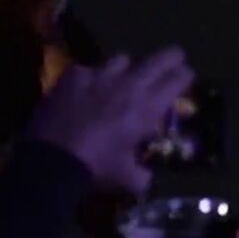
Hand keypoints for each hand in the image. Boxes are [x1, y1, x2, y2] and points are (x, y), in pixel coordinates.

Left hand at [26, 47, 193, 194]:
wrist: (51, 161)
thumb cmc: (98, 168)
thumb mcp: (128, 179)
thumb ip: (142, 175)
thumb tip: (146, 178)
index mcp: (149, 105)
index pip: (179, 78)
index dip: (186, 76)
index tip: (187, 78)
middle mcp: (130, 84)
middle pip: (159, 58)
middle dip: (171, 58)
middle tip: (174, 60)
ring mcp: (100, 76)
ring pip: (123, 59)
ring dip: (128, 68)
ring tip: (124, 77)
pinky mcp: (73, 77)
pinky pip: (88, 69)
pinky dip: (91, 78)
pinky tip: (86, 89)